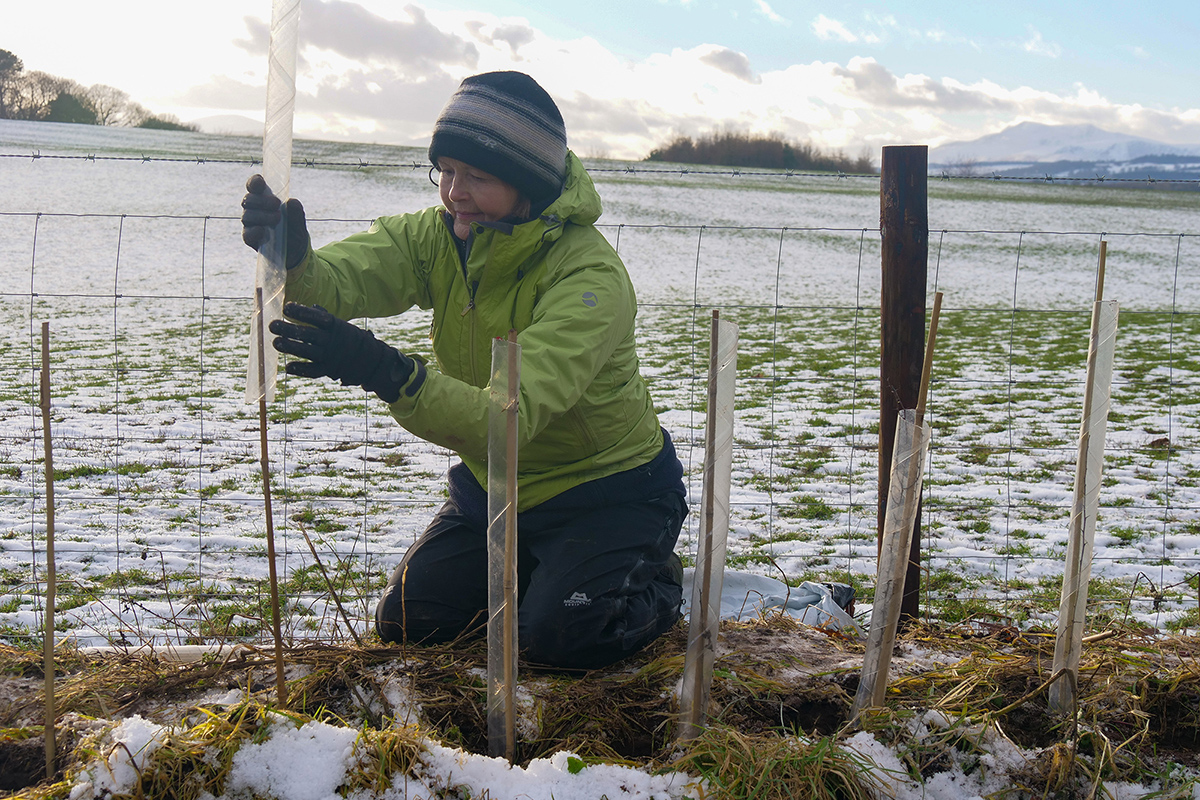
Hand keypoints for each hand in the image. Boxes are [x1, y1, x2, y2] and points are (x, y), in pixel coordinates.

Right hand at [241, 174, 309, 269]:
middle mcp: (254, 210)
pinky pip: (247, 234)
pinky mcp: (251, 239)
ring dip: (262, 215)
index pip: (254, 187)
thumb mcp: (299, 222)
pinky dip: (254, 231)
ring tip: (277, 218)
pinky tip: (263, 231)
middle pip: (248, 200)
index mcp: (264, 199)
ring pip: (247, 216)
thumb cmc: (294, 232)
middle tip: (277, 204)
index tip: (260, 182)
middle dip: (261, 200)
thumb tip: (291, 202)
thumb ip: (296, 212)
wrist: (296, 253)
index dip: (254, 182)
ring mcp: (251, 225)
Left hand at [269, 303, 413, 402]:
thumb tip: (309, 306)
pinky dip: (301, 369)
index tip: (286, 308)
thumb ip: (323, 316)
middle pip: (309, 334)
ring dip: (291, 348)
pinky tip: (288, 367)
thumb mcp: (339, 324)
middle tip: (272, 325)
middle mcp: (332, 341)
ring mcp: (330, 356)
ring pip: (308, 352)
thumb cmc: (349, 338)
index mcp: (335, 326)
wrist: (370, 360)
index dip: (302, 312)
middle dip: (289, 330)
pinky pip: (313, 371)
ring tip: (275, 342)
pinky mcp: (329, 370)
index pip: (317, 318)